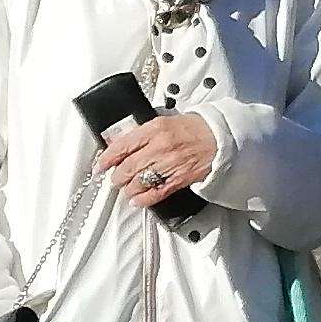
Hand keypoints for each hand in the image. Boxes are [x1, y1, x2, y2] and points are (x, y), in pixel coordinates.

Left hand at [97, 109, 218, 208]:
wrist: (221, 139)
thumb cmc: (196, 128)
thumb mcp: (166, 121)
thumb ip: (144, 132)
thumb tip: (122, 141)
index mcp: (155, 129)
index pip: (123, 145)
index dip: (107, 158)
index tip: (100, 165)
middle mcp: (160, 147)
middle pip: (128, 167)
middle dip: (117, 177)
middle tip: (114, 179)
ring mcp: (169, 165)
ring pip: (138, 182)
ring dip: (128, 188)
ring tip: (126, 189)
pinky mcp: (178, 180)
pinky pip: (154, 194)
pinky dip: (142, 199)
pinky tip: (136, 200)